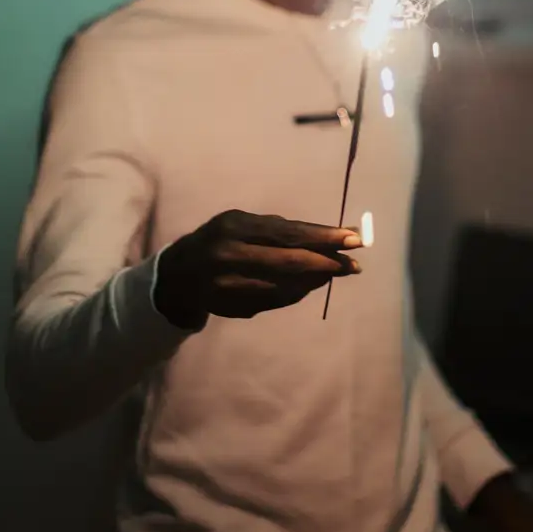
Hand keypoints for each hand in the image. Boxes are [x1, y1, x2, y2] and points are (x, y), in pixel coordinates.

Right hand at [154, 210, 362, 327]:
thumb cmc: (222, 240)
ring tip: (336, 273)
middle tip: (353, 264)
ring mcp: (227, 284)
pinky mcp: (230, 307)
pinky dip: (297, 293)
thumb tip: (335, 235)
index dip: (323, 237)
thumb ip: (284, 230)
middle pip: (288, 261)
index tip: (354, 239)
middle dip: (326, 262)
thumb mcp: (245, 225)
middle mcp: (228, 253)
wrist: (178, 275)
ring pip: (283, 285)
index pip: (287, 231)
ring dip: (315, 280)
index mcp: (234, 225)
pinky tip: (311, 286)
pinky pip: (273, 301)